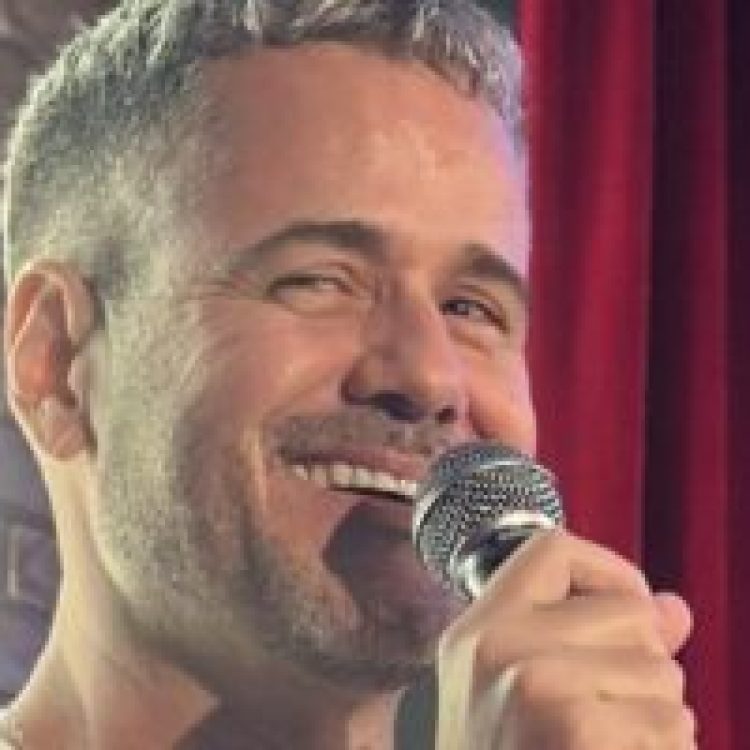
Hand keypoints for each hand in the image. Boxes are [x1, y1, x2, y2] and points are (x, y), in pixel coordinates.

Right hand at [435, 529, 695, 748]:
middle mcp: (496, 646)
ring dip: (661, 720)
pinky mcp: (575, 729)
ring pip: (663, 672)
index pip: (553, 548)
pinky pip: (671, 722)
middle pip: (629, 611)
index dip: (609, 571)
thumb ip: (595, 641)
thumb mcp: (524, 694)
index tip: (629, 614)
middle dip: (647, 664)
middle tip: (611, 713)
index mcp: (478, 629)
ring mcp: (531, 687)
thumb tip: (677, 609)